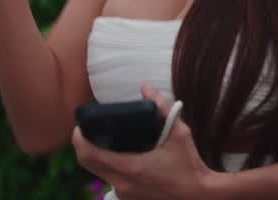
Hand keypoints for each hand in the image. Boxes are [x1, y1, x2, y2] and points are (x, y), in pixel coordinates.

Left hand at [73, 82, 222, 199]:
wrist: (198, 195)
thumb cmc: (189, 165)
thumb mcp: (179, 133)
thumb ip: (162, 107)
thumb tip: (146, 87)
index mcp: (130, 167)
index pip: (89, 154)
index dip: (79, 138)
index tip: (81, 124)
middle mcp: (122, 183)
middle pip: (87, 163)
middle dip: (82, 145)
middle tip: (88, 128)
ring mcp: (124, 193)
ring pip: (97, 173)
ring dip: (95, 156)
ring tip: (104, 139)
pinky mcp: (129, 198)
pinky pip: (110, 180)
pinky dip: (108, 167)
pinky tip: (120, 155)